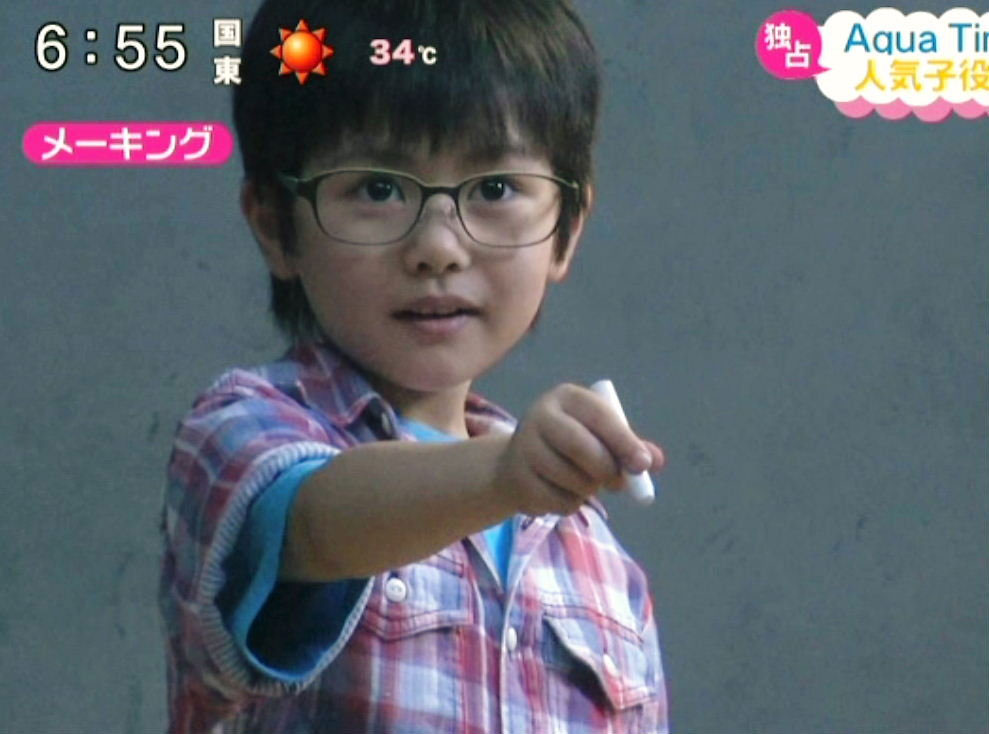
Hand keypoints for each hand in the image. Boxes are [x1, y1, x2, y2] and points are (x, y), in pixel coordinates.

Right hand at [493, 383, 664, 515]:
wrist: (517, 465)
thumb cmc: (570, 445)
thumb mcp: (600, 436)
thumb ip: (628, 445)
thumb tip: (655, 460)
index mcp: (567, 397)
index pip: (599, 416)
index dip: (624, 441)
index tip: (643, 465)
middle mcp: (540, 415)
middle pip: (580, 446)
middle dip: (606, 470)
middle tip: (619, 484)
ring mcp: (524, 447)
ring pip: (571, 478)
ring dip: (588, 490)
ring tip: (586, 483)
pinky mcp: (517, 478)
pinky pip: (558, 500)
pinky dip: (571, 504)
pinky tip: (563, 493)